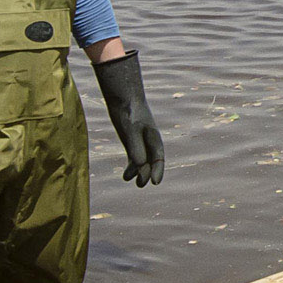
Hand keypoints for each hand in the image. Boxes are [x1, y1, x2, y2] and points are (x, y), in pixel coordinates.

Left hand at [94, 52, 166, 186]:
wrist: (123, 98)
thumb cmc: (129, 112)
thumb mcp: (131, 129)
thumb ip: (135, 147)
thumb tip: (139, 165)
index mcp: (154, 137)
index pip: (158, 157)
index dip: (157, 170)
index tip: (154, 182)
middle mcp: (149, 142)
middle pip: (151, 162)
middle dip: (147, 173)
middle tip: (141, 184)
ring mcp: (141, 142)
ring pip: (143, 162)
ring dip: (139, 173)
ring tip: (135, 183)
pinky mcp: (132, 142)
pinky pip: (134, 159)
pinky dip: (131, 168)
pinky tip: (126, 176)